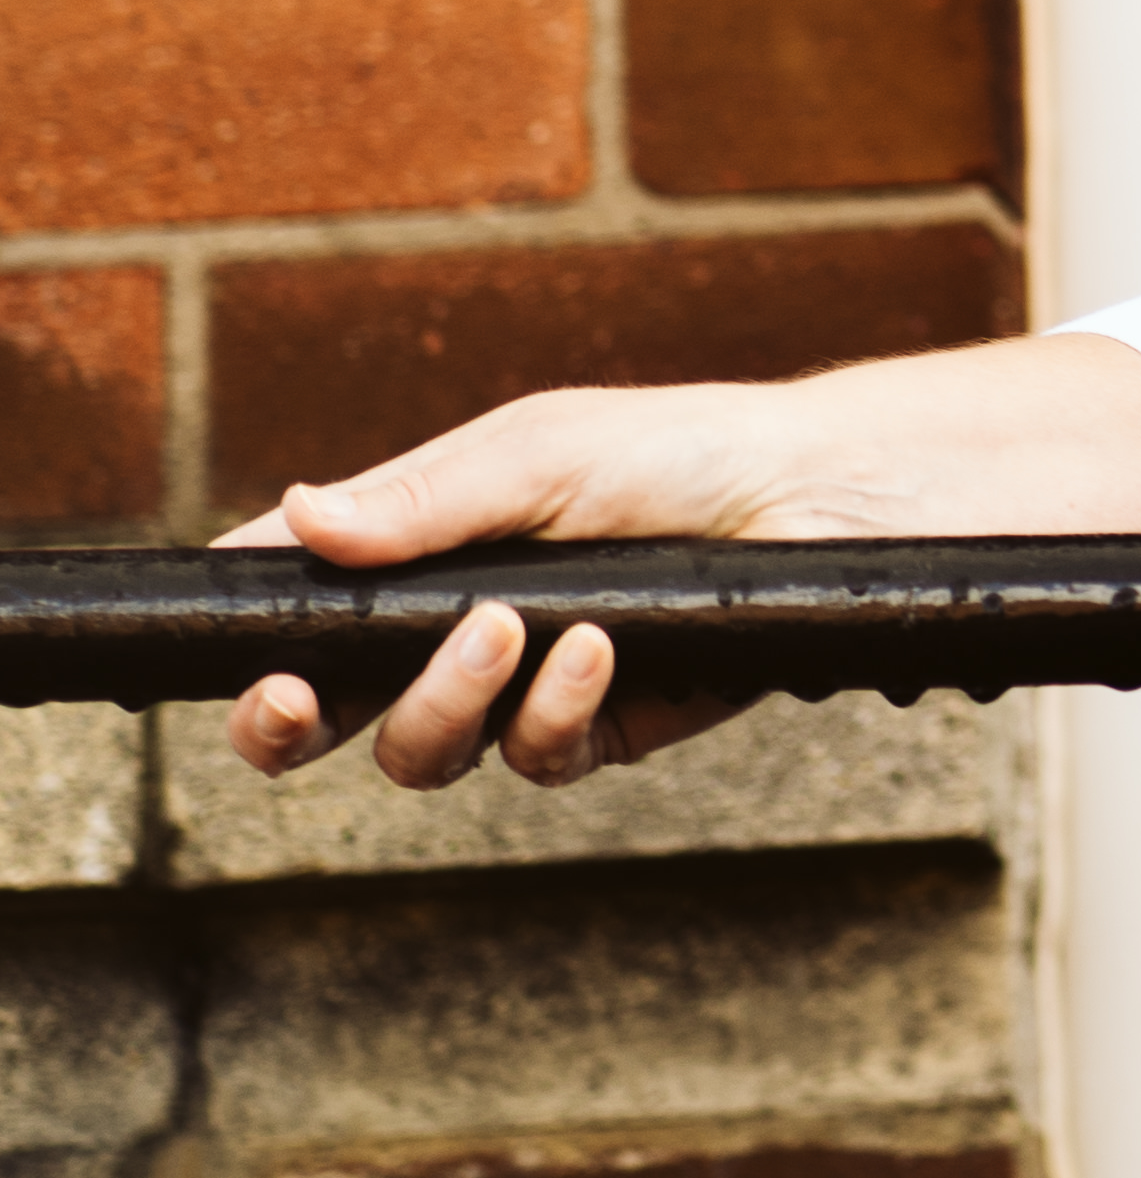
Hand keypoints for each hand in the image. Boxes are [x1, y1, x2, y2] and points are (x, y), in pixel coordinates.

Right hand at [216, 333, 1140, 792]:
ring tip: (510, 628)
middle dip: (291, 725)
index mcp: (434, 547)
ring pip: (427, 755)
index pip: (309, 609)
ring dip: (444, 703)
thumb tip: (293, 519)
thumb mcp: (547, 448)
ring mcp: (536, 686)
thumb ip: (423, 498)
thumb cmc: (689, 448)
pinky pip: (542, 762)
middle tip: (300, 702)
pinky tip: (598, 650)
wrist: (829, 496)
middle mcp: (468, 627)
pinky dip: (553, 712)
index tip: (241, 658)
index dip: (255, 648)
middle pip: (333, 718)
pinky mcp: (614, 728)